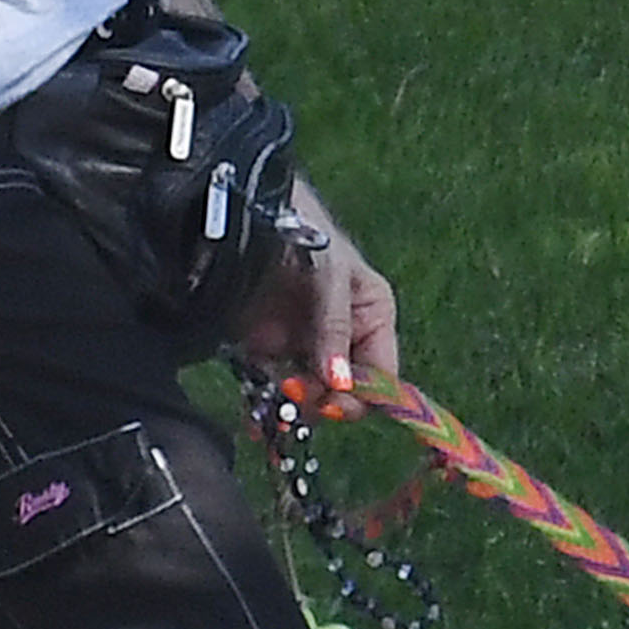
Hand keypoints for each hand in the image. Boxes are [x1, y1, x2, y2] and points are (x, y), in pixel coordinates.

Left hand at [233, 178, 398, 398]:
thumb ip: (334, 329)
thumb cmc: (304, 229)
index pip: (382, 374)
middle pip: (343, 391)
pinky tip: (253, 422)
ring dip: (291, 411)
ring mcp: (304, 345)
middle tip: (293, 396)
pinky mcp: (266, 350)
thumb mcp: (329, 274)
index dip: (361, 395)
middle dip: (321, 401)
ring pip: (307, 396)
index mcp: (373, 317)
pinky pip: (271, 389)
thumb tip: (340, 385)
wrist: (247, 206)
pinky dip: (263, 408)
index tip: (332, 402)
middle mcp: (343, 338)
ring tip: (269, 416)